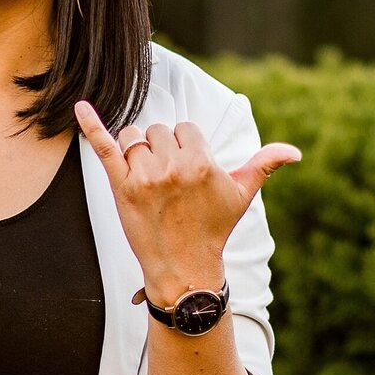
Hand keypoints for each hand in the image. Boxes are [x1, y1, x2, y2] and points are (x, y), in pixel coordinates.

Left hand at [73, 100, 300, 300]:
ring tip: (149, 178)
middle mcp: (172, 166)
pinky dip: (91, 126)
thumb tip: (295, 152)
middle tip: (170, 183)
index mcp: (201, 163)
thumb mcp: (241, 196)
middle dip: (163, 149)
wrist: (184, 268)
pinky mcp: (121, 187)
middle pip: (158, 131)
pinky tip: (80, 106)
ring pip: (134, 138)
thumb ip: (264, 165)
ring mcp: (144, 177)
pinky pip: (104, 148)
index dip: (186, 148)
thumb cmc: (213, 229)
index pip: (185, 129)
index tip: (188, 174)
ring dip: (138, 151)